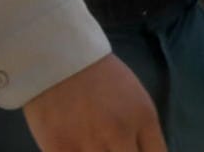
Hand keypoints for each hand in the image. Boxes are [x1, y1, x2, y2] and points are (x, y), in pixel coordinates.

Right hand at [23, 53, 165, 151]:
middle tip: (116, 150)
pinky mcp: (59, 149)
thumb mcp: (136, 100)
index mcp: (143, 120)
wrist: (60, 61)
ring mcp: (89, 145)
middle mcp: (120, 135)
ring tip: (96, 146)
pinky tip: (77, 148)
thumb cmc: (102, 78)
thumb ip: (142, 132)